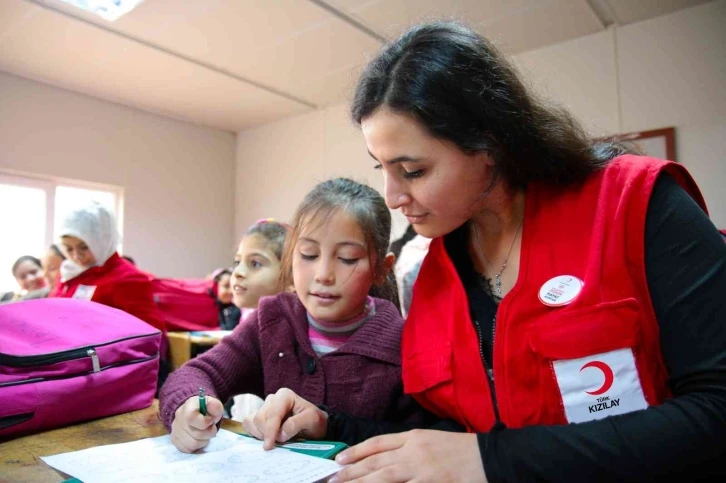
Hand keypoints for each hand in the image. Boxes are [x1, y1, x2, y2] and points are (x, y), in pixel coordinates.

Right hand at [170, 394, 223, 452]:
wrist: (195, 413)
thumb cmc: (206, 409)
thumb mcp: (214, 405)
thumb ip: (215, 406)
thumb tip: (212, 406)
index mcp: (188, 406)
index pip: (191, 418)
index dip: (204, 422)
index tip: (211, 421)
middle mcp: (178, 417)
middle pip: (196, 434)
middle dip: (208, 433)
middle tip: (211, 428)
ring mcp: (174, 429)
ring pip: (192, 444)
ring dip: (203, 441)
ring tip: (205, 434)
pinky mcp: (174, 440)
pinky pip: (187, 449)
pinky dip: (196, 447)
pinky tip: (198, 439)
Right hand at [242, 388, 328, 449]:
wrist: (313, 425)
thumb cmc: (314, 421)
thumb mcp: (312, 420)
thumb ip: (296, 424)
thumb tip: (280, 434)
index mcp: (285, 395)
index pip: (272, 414)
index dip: (270, 430)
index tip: (269, 445)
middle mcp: (272, 399)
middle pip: (259, 418)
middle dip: (266, 434)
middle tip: (278, 443)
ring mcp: (264, 407)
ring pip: (252, 421)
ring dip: (260, 434)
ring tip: (274, 440)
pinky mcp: (259, 416)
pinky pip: (248, 424)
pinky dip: (254, 433)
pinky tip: (266, 437)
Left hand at [329, 430, 485, 482]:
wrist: (489, 457)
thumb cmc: (462, 449)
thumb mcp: (433, 441)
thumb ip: (410, 447)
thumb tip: (386, 459)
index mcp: (414, 436)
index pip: (378, 443)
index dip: (357, 451)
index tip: (340, 459)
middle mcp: (413, 450)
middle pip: (376, 461)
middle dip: (352, 471)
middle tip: (332, 479)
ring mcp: (421, 468)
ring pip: (383, 477)